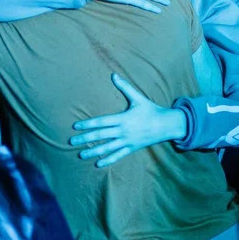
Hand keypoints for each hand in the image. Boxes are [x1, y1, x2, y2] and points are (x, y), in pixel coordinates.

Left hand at [70, 74, 185, 165]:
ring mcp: (127, 141)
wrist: (167, 125)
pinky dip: (108, 160)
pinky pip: (118, 156)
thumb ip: (125, 87)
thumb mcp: (138, 98)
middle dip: (85, 138)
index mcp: (123, 119)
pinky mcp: (132, 148)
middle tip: (71, 141)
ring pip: (107, 148)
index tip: (75, 126)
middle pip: (101, 136)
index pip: (101, 122)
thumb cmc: (151, 110)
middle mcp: (123, 131)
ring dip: (93, 151)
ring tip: (81, 154)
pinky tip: (98, 164)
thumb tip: (113, 75)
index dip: (87, 124)